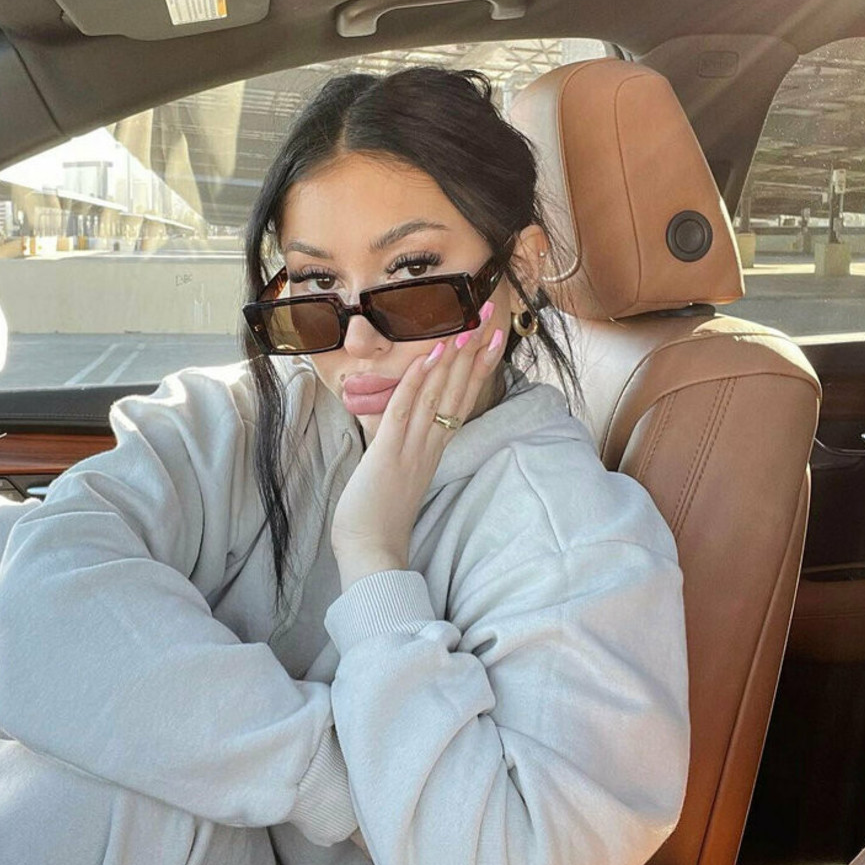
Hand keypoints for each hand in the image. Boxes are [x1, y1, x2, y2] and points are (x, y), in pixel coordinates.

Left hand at [330, 301, 505, 587]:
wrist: (370, 552)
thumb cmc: (379, 517)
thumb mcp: (398, 473)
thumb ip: (407, 447)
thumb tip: (404, 424)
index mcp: (434, 448)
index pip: (463, 399)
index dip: (479, 366)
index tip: (493, 336)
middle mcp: (430, 444)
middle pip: (460, 389)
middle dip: (476, 348)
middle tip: (493, 312)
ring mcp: (413, 448)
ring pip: (439, 394)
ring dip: (454, 356)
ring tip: (470, 322)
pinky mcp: (390, 453)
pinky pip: (407, 410)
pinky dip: (418, 380)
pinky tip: (429, 354)